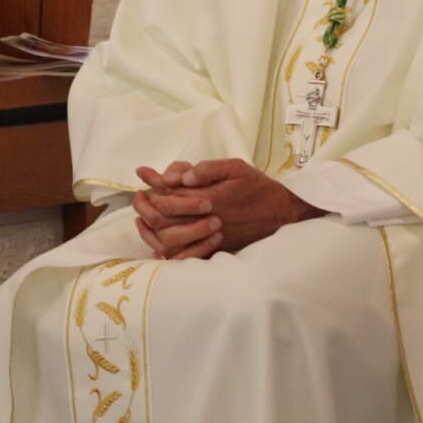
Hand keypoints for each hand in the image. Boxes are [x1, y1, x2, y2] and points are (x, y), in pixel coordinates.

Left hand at [134, 158, 320, 258]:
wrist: (283, 213)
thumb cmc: (258, 186)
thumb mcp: (236, 167)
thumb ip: (208, 169)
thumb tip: (182, 176)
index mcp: (211, 198)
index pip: (172, 194)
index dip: (154, 184)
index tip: (143, 174)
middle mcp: (207, 220)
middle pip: (165, 218)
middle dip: (147, 206)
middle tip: (139, 196)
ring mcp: (210, 237)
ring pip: (171, 239)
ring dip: (152, 227)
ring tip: (144, 214)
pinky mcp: (215, 249)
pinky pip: (185, 255)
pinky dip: (167, 249)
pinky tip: (158, 237)